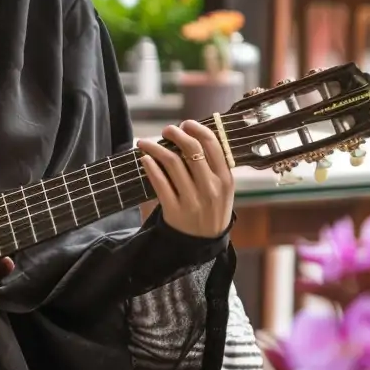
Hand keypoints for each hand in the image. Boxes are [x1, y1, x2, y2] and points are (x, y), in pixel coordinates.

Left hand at [137, 118, 235, 239]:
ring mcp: (193, 201)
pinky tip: (144, 159)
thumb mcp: (222, 190)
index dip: (196, 128)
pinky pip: (159, 182)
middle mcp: (210, 189)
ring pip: (171, 162)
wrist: (202, 245)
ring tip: (145, 142)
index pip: (212, 144)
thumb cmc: (211, 209)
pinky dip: (149, 166)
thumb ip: (213, 166)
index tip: (185, 123)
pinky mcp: (174, 211)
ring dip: (154, 147)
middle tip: (166, 130)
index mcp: (225, 180)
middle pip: (191, 148)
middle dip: (175, 133)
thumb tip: (193, 133)